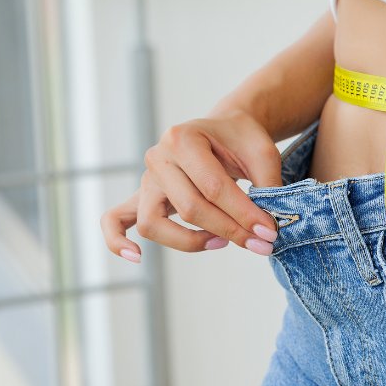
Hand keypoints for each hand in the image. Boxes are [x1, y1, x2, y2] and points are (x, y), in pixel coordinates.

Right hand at [100, 108, 282, 261]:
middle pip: (188, 207)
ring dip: (189, 241)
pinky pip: (116, 220)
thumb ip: (266, 187)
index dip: (243, 214)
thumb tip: (268, 228)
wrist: (224, 129)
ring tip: (221, 242)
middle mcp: (158, 157)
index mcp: (183, 138)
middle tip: (261, 243)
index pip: (213, 187)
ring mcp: (146, 179)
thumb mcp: (262, 153)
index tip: (269, 232)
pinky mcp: (141, 197)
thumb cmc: (241, 140)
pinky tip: (136, 257)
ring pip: (153, 223)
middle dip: (229, 230)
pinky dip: (118, 240)